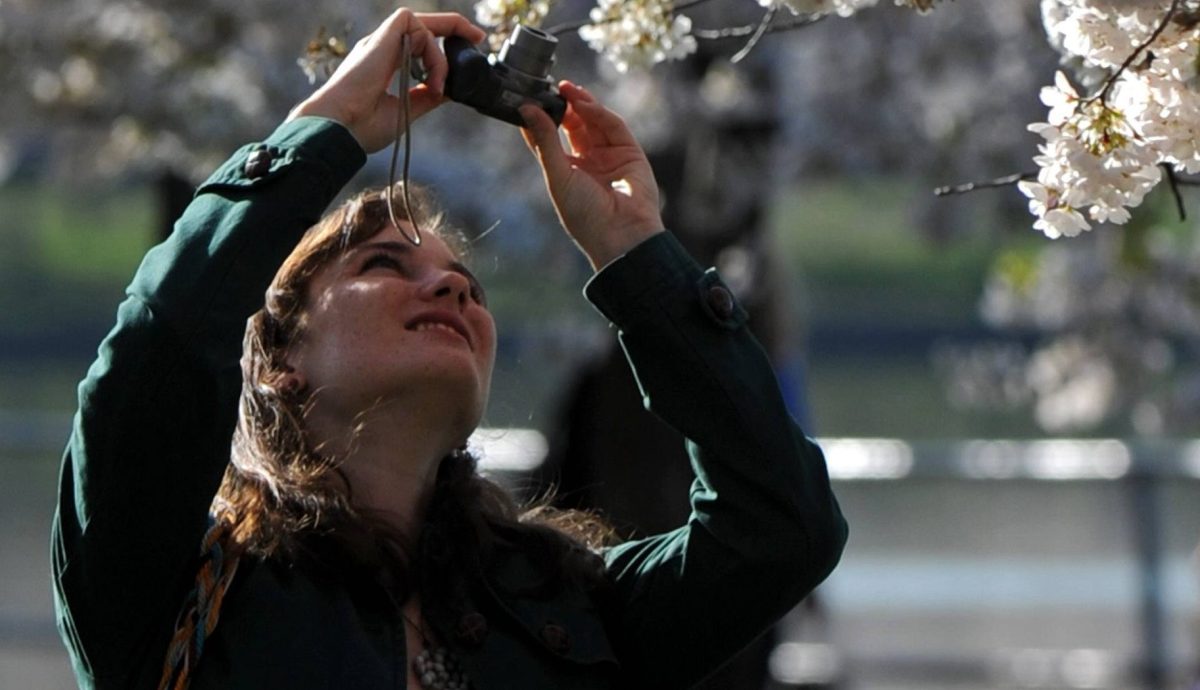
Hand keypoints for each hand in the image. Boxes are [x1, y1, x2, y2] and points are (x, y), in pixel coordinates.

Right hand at [288, 9, 485, 152]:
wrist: (339, 128)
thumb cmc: (362, 126)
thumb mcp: (406, 111)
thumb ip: (427, 96)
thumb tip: (450, 88)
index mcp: (385, 64)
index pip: (419, 44)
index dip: (443, 43)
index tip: (469, 46)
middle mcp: (383, 48)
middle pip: (424, 25)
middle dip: (455, 26)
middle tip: (479, 38)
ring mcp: (382, 41)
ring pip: (425, 28)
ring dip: (440, 60)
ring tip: (436, 89)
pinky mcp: (382, 36)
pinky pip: (418, 27)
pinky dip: (432, 52)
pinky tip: (430, 77)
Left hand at [520, 82, 664, 270]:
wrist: (621, 234)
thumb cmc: (585, 215)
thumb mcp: (557, 175)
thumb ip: (545, 141)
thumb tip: (526, 110)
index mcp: (567, 172)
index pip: (550, 138)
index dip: (541, 119)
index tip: (528, 99)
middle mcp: (588, 161)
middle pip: (573, 125)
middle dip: (563, 106)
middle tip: (551, 87)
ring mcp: (609, 156)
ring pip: (593, 122)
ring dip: (580, 104)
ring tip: (566, 89)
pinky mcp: (629, 152)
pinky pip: (613, 126)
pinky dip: (598, 113)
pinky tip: (584, 105)